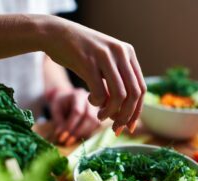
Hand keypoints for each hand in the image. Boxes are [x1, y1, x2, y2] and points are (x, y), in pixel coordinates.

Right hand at [40, 16, 145, 133]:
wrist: (56, 34)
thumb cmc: (79, 54)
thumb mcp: (103, 65)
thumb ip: (114, 84)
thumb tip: (122, 114)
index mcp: (127, 53)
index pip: (141, 88)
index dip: (137, 111)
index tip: (129, 126)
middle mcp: (120, 53)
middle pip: (134, 94)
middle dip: (126, 116)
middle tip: (115, 128)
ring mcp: (105, 56)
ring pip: (119, 95)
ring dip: (111, 113)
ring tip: (101, 116)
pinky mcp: (88, 61)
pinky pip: (99, 92)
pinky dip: (96, 103)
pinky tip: (90, 100)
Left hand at [47, 87, 99, 145]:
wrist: (67, 98)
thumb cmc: (60, 104)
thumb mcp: (56, 110)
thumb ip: (58, 122)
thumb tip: (61, 136)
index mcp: (78, 95)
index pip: (77, 111)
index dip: (70, 125)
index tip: (62, 137)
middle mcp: (90, 100)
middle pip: (89, 117)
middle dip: (78, 132)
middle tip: (67, 141)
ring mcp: (96, 107)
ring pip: (95, 123)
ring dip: (83, 134)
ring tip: (71, 140)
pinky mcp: (99, 115)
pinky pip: (96, 126)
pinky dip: (87, 133)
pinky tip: (77, 137)